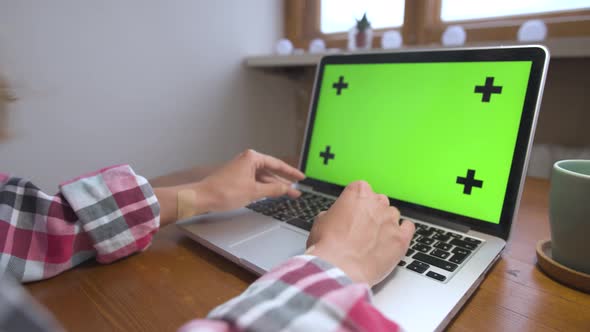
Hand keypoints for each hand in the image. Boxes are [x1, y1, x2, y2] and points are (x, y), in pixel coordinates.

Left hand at [154, 149, 304, 224]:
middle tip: (297, 187)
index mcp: (252, 158)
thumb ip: (274, 190)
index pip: (277, 164)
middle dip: (284, 180)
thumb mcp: (254, 192)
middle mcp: (247, 159)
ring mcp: (241, 168)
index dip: (291, 172)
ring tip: (288, 193)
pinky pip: (255, 180)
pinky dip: (264, 186)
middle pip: (271, 169)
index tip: (301, 177)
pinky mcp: (237, 176)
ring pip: (263, 176)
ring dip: (274, 185)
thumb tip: (288, 189)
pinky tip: (271, 193)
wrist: (203, 197)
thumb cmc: (225, 192)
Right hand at [306, 181, 414, 285]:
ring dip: (385, 223)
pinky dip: (402, 231)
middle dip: (371, 212)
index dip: (355, 202)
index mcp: (358, 193)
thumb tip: (335, 217)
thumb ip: (333, 213)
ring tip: (373, 240)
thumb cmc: (328, 247)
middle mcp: (377, 202)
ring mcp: (391, 220)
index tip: (351, 212)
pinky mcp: (401, 238)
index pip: (361, 189)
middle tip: (360, 229)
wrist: (339, 269)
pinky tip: (393, 238)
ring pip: (392, 214)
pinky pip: (408, 227)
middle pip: (378, 201)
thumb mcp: (320, 222)